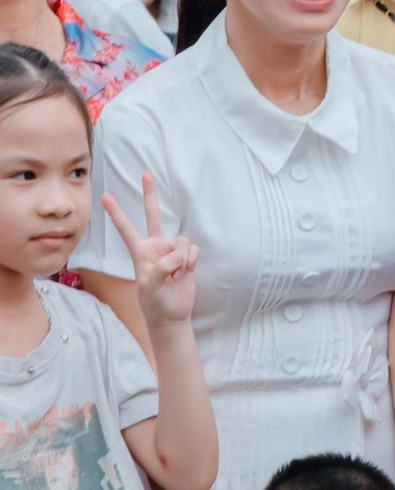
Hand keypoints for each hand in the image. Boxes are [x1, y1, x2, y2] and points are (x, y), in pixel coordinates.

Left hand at [103, 173, 198, 326]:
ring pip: (182, 240)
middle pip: (153, 216)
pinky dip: (191, 262)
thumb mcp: (148, 286)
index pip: (126, 229)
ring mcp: (172, 250)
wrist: (171, 314)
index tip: (104, 196)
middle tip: (146, 175)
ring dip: (182, 258)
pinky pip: (194, 250)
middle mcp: (156, 246)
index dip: (116, 213)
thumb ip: (160, 268)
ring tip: (176, 275)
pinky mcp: (188, 257)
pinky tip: (185, 273)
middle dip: (150, 195)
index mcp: (140, 252)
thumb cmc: (154, 301)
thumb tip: (178, 256)